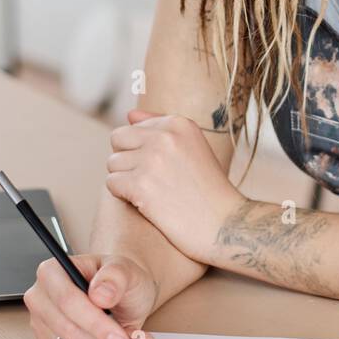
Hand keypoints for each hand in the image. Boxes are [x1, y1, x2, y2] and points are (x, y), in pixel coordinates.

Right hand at [23, 252, 156, 338]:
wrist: (121, 296)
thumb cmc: (119, 281)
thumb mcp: (126, 271)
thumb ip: (115, 277)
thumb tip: (100, 295)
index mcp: (52, 271)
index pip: (67, 300)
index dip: (95, 323)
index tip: (120, 337)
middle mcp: (40, 298)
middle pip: (65, 328)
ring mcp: (41, 324)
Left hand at [105, 110, 243, 260]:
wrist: (226, 224)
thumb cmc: (209, 190)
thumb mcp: (193, 147)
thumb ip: (160, 127)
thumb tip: (129, 114)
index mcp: (179, 123)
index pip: (134, 128)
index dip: (143, 152)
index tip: (164, 169)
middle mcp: (164, 136)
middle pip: (118, 140)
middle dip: (127, 161)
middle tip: (149, 180)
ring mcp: (152, 159)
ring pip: (112, 163)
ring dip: (125, 180)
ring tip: (152, 193)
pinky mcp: (141, 185)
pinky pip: (111, 183)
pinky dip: (124, 196)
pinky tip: (146, 203)